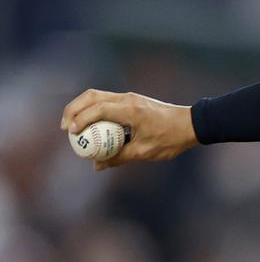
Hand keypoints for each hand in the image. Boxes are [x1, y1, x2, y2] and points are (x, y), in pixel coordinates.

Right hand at [60, 90, 198, 170]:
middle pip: (91, 96)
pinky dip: (93, 108)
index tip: (71, 133)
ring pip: (97, 95)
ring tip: (72, 125)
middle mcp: (128, 99)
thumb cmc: (171, 139)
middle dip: (73, 109)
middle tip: (65, 128)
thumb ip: (118, 158)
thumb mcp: (144, 152)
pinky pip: (106, 100)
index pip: (98, 109)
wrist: (192, 124)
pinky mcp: (132, 99)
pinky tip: (90, 124)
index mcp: (131, 110)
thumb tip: (96, 166)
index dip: (81, 119)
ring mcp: (130, 97)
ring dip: (81, 107)